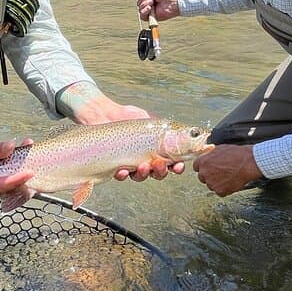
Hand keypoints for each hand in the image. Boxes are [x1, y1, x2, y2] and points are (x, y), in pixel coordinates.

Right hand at [0, 116, 35, 202]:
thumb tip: (10, 148)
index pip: (1, 184)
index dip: (16, 180)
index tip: (30, 173)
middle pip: (7, 184)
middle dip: (22, 174)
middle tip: (35, 164)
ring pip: (8, 176)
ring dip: (20, 165)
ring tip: (29, 149)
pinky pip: (6, 168)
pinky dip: (16, 160)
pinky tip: (22, 148)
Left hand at [71, 92, 185, 182]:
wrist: (105, 113)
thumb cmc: (129, 116)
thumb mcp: (152, 120)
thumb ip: (168, 129)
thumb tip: (186, 133)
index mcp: (157, 150)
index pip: (171, 163)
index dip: (177, 167)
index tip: (179, 165)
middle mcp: (146, 159)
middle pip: (158, 174)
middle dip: (161, 172)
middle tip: (160, 164)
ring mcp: (131, 164)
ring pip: (141, 177)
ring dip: (144, 174)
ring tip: (143, 166)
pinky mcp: (116, 166)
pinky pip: (121, 175)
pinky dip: (123, 175)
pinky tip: (123, 170)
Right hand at [132, 0, 179, 21]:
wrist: (171, 1)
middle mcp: (148, 2)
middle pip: (138, 1)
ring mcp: (149, 10)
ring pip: (139, 8)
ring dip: (145, 4)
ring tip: (153, 3)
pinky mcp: (151, 17)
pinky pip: (142, 15)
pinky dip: (145, 11)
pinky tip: (150, 8)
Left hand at [193, 144, 260, 195]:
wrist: (247, 163)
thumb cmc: (236, 154)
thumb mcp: (219, 149)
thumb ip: (210, 155)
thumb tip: (207, 156)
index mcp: (203, 162)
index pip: (196, 167)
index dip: (203, 167)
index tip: (208, 168)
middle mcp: (205, 173)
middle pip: (202, 177)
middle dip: (209, 175)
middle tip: (220, 173)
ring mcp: (212, 183)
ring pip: (211, 185)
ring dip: (217, 182)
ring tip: (228, 176)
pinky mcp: (220, 191)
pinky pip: (219, 192)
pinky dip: (225, 189)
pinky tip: (231, 182)